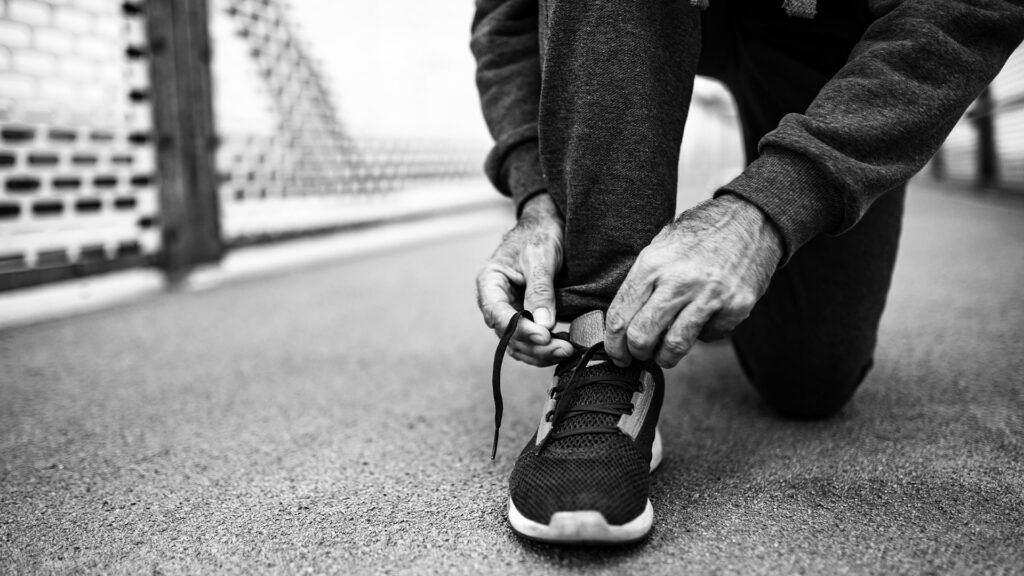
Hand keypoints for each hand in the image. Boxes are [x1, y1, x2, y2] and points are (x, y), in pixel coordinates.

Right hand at [476, 193, 574, 365]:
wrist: (548, 226)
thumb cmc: (540, 234)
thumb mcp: (540, 257)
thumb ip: (540, 290)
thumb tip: (543, 324)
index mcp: (489, 283)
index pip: (497, 314)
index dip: (519, 329)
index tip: (544, 336)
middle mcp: (496, 301)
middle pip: (508, 335)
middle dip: (536, 346)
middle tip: (564, 348)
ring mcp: (509, 312)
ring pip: (519, 344)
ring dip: (542, 352)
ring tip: (568, 350)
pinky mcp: (525, 318)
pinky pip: (531, 341)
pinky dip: (546, 348)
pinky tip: (565, 345)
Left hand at [605, 194, 782, 367]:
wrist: (749, 220)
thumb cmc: (700, 234)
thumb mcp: (661, 246)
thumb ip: (642, 281)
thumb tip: (620, 321)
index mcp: (653, 264)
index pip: (621, 315)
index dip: (613, 343)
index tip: (616, 353)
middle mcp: (679, 281)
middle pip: (642, 336)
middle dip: (636, 353)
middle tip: (638, 354)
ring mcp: (709, 296)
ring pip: (675, 346)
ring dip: (665, 356)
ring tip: (664, 353)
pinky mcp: (735, 307)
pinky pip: (709, 336)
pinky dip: (702, 334)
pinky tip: (701, 320)